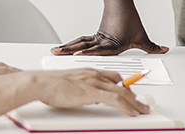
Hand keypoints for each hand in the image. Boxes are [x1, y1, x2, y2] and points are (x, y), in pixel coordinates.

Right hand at [32, 69, 150, 115]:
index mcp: (88, 72)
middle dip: (134, 95)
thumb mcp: (69, 85)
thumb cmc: (49, 85)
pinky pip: (115, 99)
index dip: (124, 86)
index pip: (112, 77)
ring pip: (122, 92)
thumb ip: (79, 89)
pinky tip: (132, 112)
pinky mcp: (92, 92)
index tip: (131, 93)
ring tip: (142, 110)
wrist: (41, 83)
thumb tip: (85, 96)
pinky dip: (126, 106)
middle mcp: (94, 75)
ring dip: (135, 102)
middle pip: (121, 84)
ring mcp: (94, 82)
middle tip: (142, 104)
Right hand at [51, 3, 167, 55]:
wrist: (120, 2)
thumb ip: (153, 46)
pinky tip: (62, 50)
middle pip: (83, 47)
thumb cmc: (130, 20)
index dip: (87, 54)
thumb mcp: (143, 37)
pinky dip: (70, 45)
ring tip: (54, 51)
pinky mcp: (94, 36)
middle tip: (57, 54)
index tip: (77, 56)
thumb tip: (165, 50)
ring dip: (67, 48)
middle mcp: (102, 41)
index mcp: (113, 44)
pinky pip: (80, 41)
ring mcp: (96, 38)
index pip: (98, 50)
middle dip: (69, 52)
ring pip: (79, 43)